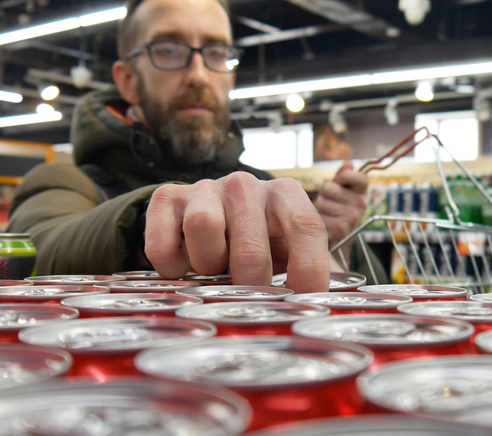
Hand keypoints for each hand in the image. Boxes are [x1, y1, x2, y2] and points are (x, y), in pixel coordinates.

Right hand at [144, 172, 329, 292]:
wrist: (205, 215)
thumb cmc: (259, 240)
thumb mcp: (289, 248)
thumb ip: (312, 271)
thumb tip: (328, 306)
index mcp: (286, 193)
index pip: (306, 227)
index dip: (308, 270)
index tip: (303, 303)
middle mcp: (247, 184)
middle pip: (250, 245)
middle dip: (250, 284)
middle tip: (249, 297)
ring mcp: (206, 187)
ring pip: (203, 228)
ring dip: (208, 264)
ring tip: (214, 270)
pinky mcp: (167, 197)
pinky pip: (162, 243)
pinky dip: (172, 267)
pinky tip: (184, 267)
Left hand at [316, 160, 368, 249]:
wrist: (341, 239)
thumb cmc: (338, 208)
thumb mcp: (342, 190)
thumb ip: (343, 175)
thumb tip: (348, 162)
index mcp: (362, 191)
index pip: (360, 176)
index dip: (344, 176)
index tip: (339, 181)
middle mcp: (362, 203)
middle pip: (329, 188)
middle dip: (324, 194)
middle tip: (329, 203)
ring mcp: (353, 217)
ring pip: (321, 203)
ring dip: (319, 208)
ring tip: (328, 214)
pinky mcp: (342, 229)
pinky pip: (319, 217)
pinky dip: (318, 220)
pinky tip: (326, 225)